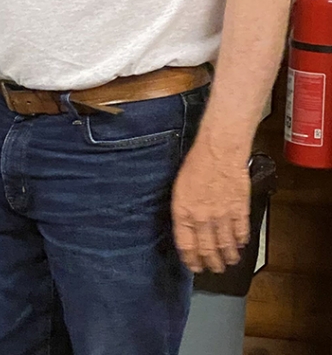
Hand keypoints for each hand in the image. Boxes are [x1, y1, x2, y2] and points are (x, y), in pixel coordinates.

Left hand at [172, 142, 249, 272]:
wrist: (219, 151)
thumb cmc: (196, 164)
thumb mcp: (179, 187)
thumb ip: (183, 210)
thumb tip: (186, 228)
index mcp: (183, 211)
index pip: (186, 245)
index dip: (191, 259)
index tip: (194, 266)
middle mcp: (202, 218)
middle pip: (207, 250)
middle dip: (211, 264)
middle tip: (213, 269)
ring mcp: (222, 216)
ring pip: (226, 247)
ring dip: (228, 257)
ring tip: (228, 261)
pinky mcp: (240, 211)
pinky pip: (241, 234)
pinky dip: (241, 243)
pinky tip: (240, 245)